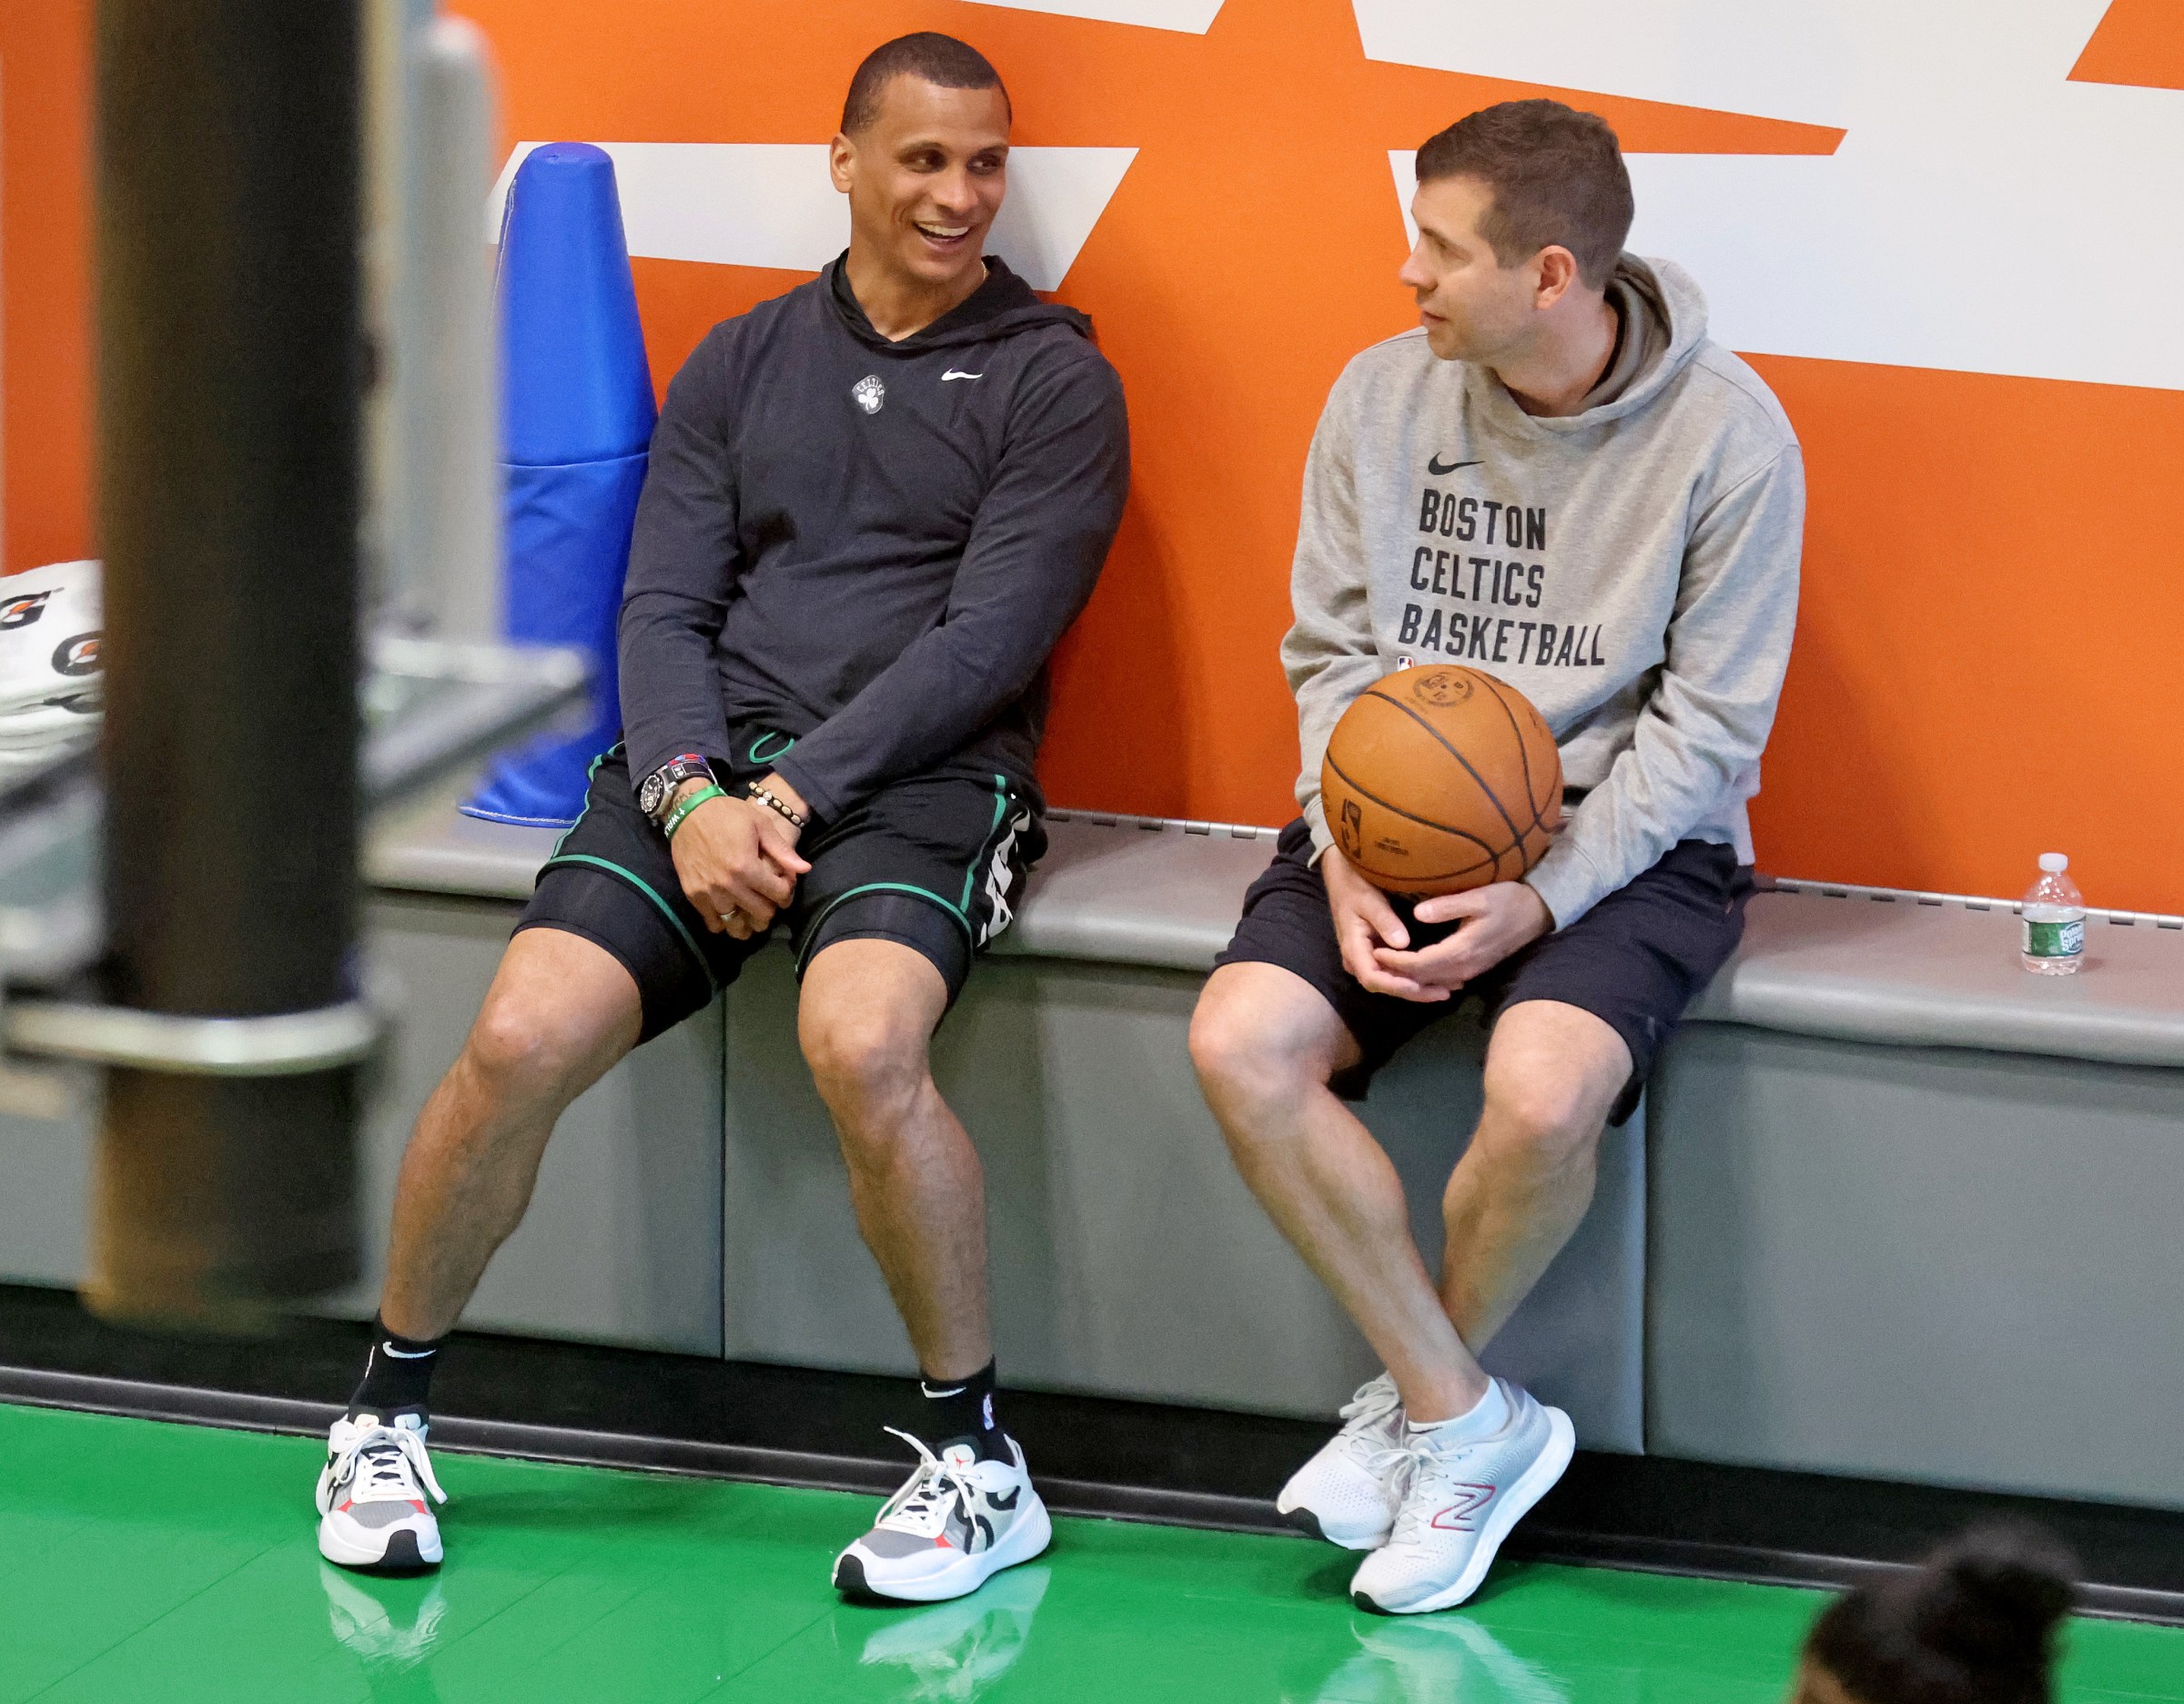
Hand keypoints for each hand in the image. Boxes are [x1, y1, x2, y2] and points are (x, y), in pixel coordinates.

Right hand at [668, 781, 810, 937]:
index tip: (784, 883)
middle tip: (769, 897)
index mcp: (746, 867)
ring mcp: (709, 894)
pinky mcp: (693, 896)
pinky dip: (724, 922)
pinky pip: (713, 923)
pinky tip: (730, 911)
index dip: (787, 891)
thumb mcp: (760, 825)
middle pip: (762, 914)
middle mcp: (728, 886)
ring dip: (748, 922)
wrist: (687, 811)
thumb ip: (782, 851)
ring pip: (736, 926)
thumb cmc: (727, 814)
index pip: (779, 895)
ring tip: (750, 911)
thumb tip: (805, 869)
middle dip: (771, 907)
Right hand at [1324, 845, 1442, 1001]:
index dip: (1395, 985)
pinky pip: (1394, 972)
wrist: (1343, 878)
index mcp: (1353, 948)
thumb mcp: (1369, 900)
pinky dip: (1413, 978)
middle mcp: (1358, 960)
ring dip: (1417, 988)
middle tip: (1444, 994)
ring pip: (1391, 982)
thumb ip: (1385, 921)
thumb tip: (1403, 943)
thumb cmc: (1354, 886)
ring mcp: (1367, 959)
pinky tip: (1435, 979)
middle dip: (1414, 992)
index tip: (1418, 985)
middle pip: (1385, 986)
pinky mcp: (1377, 955)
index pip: (1372, 978)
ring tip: (1446, 990)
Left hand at [1371, 881, 1552, 995]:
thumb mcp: (1479, 896)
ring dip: (1408, 977)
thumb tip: (1418, 914)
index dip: (1394, 961)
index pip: (1418, 965)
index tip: (1373, 950)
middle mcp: (1464, 967)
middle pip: (1421, 979)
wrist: (1538, 913)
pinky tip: (1411, 966)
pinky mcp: (1474, 968)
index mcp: (1461, 951)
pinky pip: (1443, 980)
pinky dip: (1423, 977)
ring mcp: (1470, 971)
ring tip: (1386, 964)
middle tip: (1371, 959)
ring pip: (1431, 983)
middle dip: (1395, 973)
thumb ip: (1447, 906)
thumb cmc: (1508, 900)